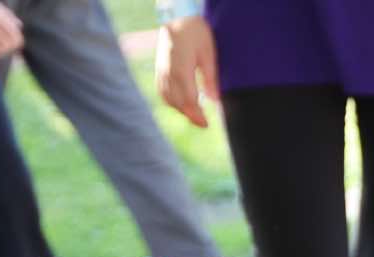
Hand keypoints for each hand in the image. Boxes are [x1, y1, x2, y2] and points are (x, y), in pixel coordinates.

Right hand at [156, 15, 217, 129]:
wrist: (177, 16)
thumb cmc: (196, 32)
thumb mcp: (208, 53)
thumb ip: (210, 78)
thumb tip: (214, 100)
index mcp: (182, 70)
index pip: (189, 101)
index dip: (197, 115)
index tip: (206, 124)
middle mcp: (169, 74)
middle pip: (178, 103)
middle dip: (190, 115)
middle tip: (202, 122)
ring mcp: (161, 71)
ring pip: (168, 99)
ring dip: (180, 109)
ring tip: (193, 113)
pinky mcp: (159, 69)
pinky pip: (162, 91)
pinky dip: (170, 101)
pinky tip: (179, 103)